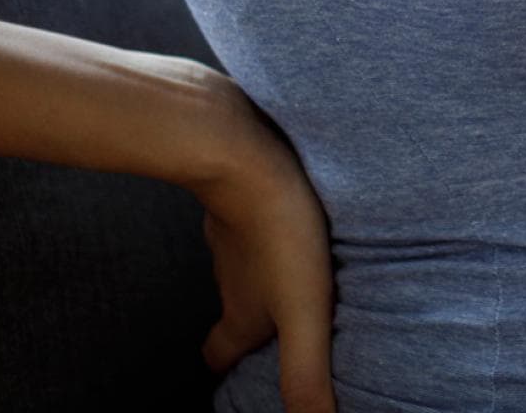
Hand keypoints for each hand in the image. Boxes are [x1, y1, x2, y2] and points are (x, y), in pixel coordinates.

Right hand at [184, 75, 337, 412]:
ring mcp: (231, 229)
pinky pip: (252, 211)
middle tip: (278, 318)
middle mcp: (229, 274)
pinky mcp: (244, 187)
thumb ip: (307, 375)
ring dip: (266, 267)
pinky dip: (270, 219)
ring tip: (300, 264)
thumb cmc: (280, 233)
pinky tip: (297, 207)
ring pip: (242, 259)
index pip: (219, 353)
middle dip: (252, 318)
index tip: (236, 371)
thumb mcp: (305, 312)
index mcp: (241, 312)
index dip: (227, 365)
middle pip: (232, 307)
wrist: (244, 151)